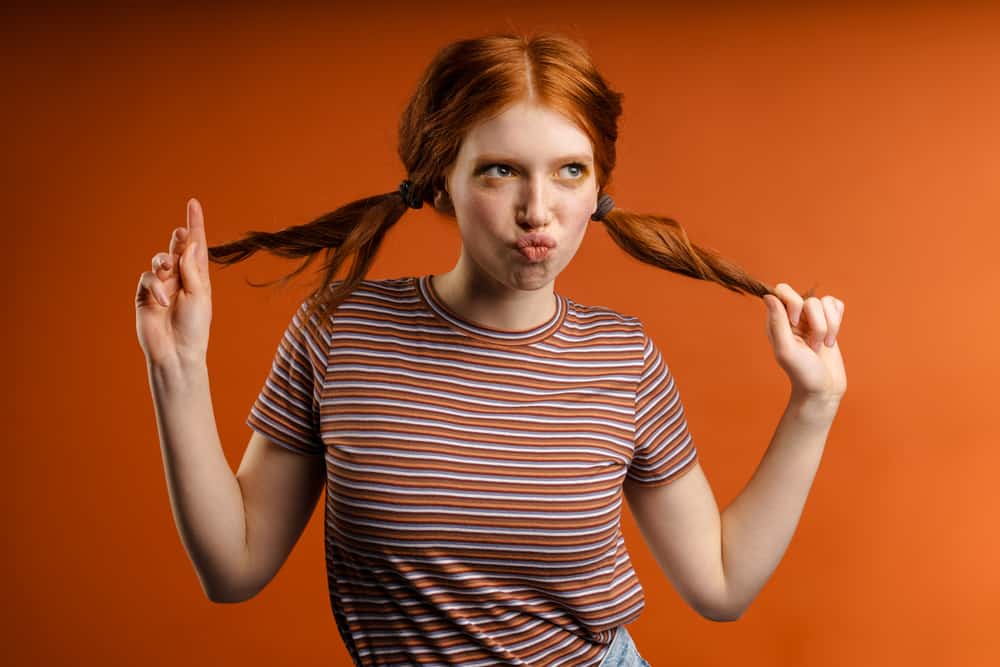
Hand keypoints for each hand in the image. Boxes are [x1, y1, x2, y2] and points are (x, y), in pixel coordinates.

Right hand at [135, 198, 212, 367]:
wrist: (177, 352)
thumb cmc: (194, 327)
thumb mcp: (199, 295)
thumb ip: (193, 269)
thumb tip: (192, 242)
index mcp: (198, 276)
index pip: (197, 246)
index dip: (195, 224)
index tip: (193, 203)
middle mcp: (180, 277)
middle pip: (177, 248)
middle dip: (178, 239)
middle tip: (181, 234)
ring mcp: (161, 285)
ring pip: (159, 260)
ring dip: (163, 261)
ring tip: (168, 269)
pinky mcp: (145, 295)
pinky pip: (147, 279)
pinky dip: (155, 286)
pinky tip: (163, 299)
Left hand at [762, 283, 845, 401]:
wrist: (823, 389)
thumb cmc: (802, 372)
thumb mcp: (786, 350)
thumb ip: (777, 323)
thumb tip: (768, 296)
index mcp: (777, 321)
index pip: (783, 290)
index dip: (794, 303)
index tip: (796, 323)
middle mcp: (793, 316)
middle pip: (809, 299)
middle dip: (817, 322)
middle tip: (812, 344)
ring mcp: (812, 319)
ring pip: (825, 303)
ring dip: (829, 327)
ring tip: (822, 346)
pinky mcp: (829, 321)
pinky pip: (836, 305)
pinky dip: (838, 322)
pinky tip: (831, 340)